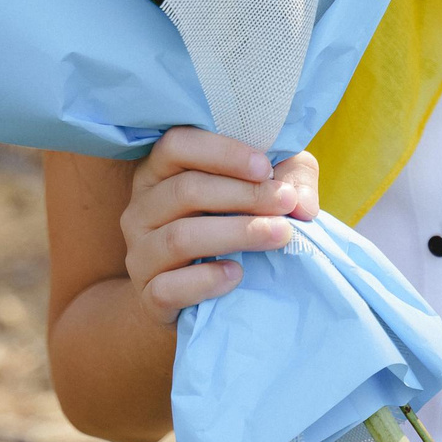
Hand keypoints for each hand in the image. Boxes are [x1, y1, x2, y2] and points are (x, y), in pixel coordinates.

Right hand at [118, 130, 318, 327]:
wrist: (193, 296)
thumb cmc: (229, 226)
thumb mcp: (263, 191)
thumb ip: (290, 179)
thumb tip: (302, 202)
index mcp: (160, 172)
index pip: (177, 145)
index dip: (223, 152)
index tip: (265, 168)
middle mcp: (141, 209)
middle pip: (185, 190)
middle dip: (244, 194)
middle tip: (286, 202)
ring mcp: (139, 254)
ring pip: (179, 237)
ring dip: (237, 233)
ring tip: (280, 234)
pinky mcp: (147, 295)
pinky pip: (168, 287)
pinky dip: (207, 280)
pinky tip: (238, 273)